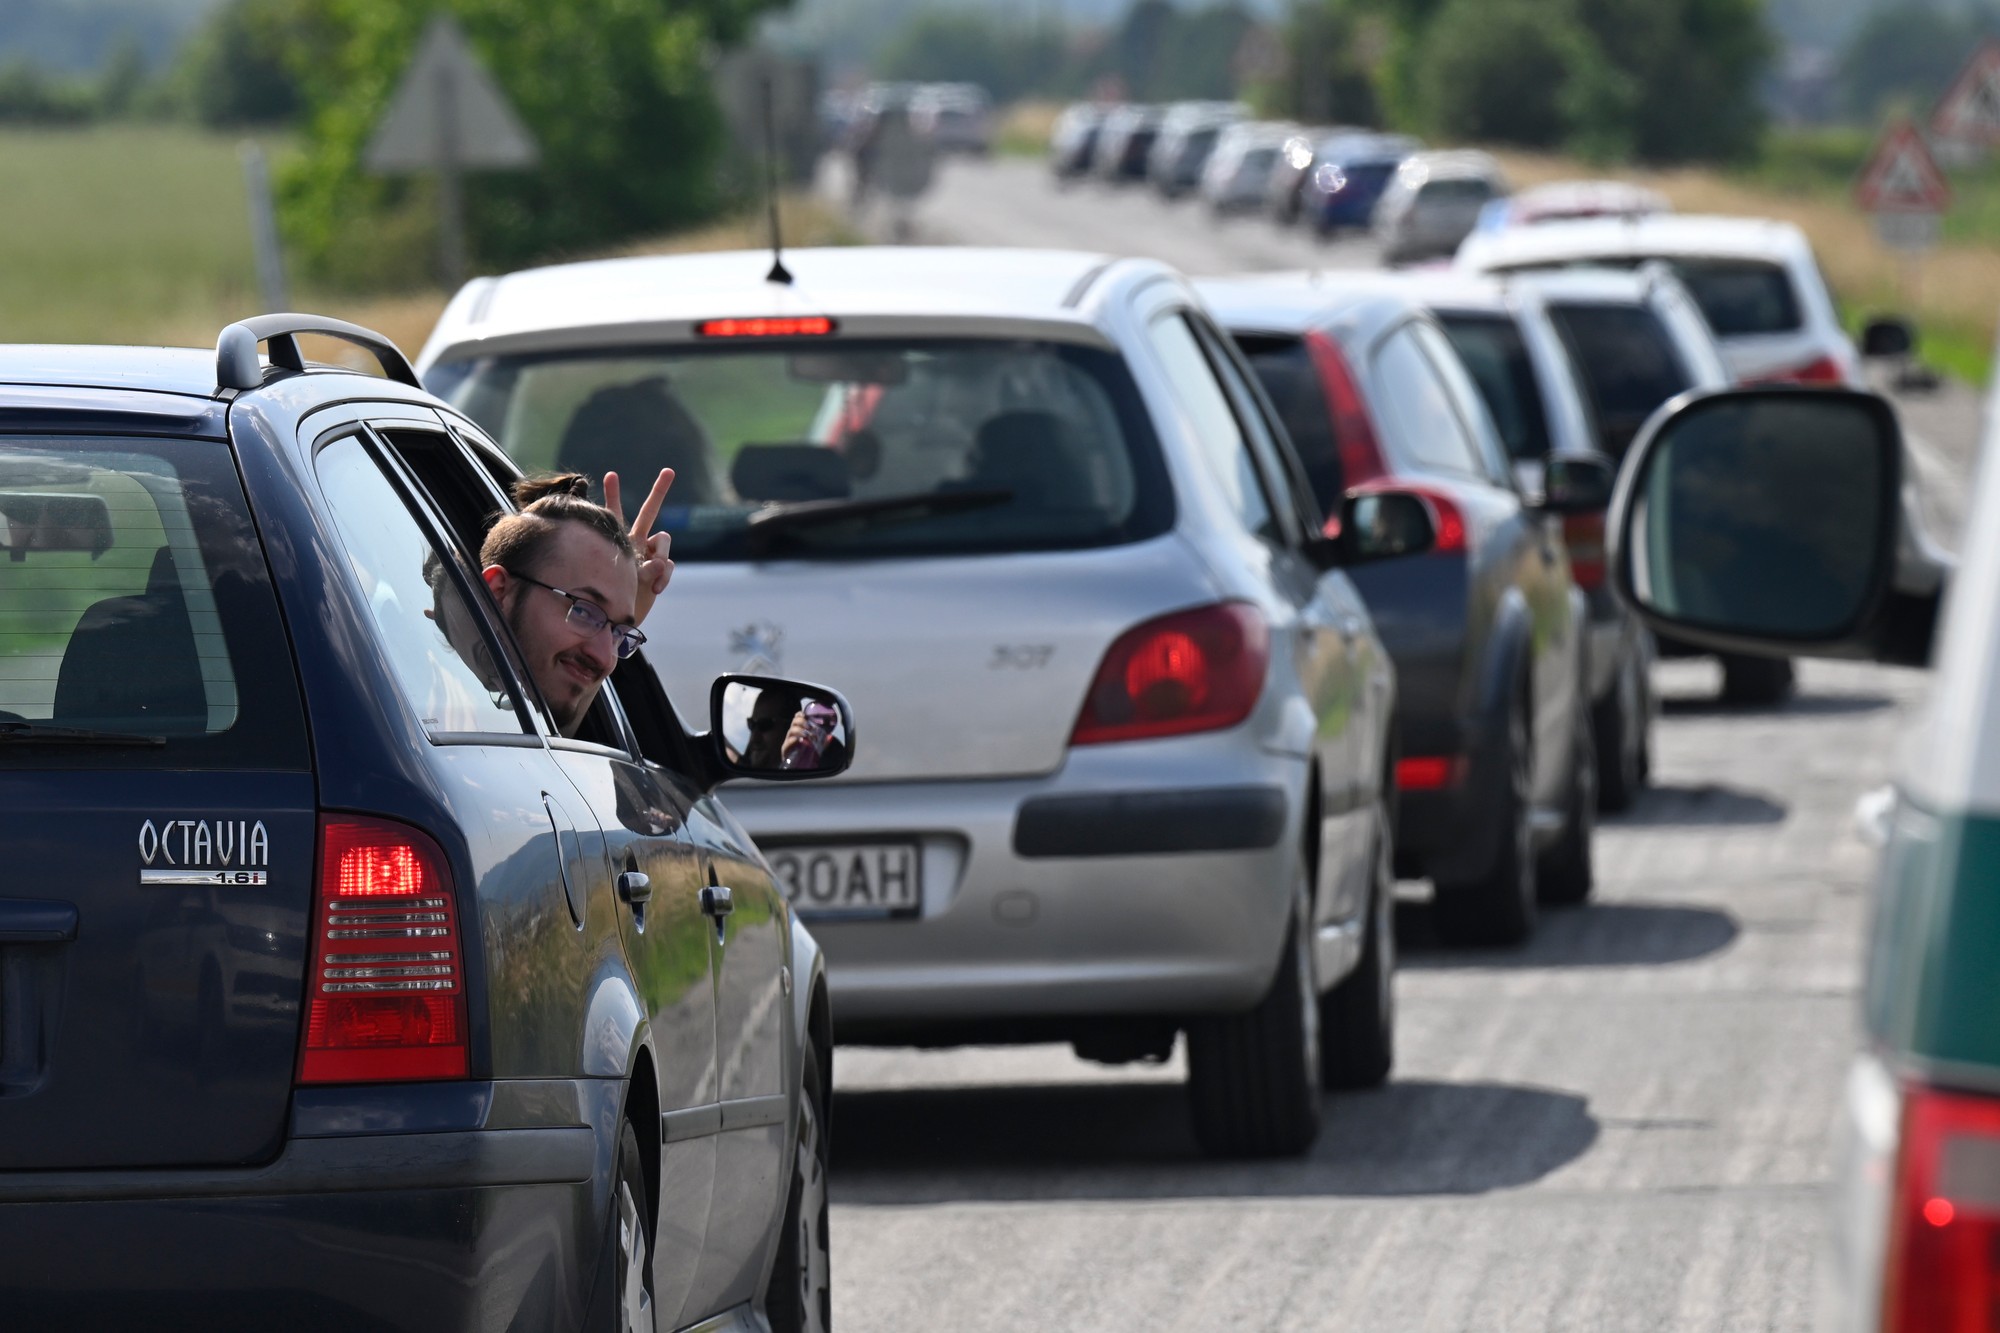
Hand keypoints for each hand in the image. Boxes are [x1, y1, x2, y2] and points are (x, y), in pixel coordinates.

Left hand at [603, 468, 674, 624]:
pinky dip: (664, 575)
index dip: (613, 494)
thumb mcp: (616, 579)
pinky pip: (668, 564)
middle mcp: (636, 543)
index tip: (611, 474)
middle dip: (659, 491)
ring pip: (665, 540)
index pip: (614, 513)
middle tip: (668, 471)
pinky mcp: (660, 570)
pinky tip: (656, 588)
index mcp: (618, 541)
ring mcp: (650, 556)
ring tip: (650, 574)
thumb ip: (637, 567)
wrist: (618, 620)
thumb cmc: (606, 599)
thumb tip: (658, 561)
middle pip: (650, 512)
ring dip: (661, 554)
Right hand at [780, 711, 821, 769]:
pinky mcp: (785, 749)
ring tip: (808, 735)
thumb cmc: (806, 755)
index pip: (797, 718)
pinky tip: (800, 740)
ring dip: (801, 730)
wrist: (798, 767)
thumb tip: (830, 737)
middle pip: (794, 722)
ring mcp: (788, 741)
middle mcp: (792, 734)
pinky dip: (794, 740)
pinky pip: (787, 742)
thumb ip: (823, 742)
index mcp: (799, 730)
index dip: (801, 715)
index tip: (807, 715)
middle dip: (802, 722)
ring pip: (791, 730)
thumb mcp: (816, 747)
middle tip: (810, 727)